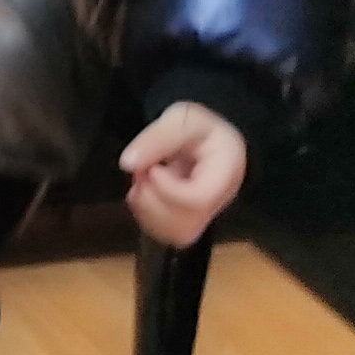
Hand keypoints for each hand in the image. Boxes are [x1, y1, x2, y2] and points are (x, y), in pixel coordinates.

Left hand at [119, 101, 247, 247]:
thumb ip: (157, 138)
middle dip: (153, 198)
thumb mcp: (181, 119)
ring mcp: (208, 217)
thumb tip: (127, 163)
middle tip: (144, 172)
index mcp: (226, 172)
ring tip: (145, 181)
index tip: (153, 168)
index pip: (197, 199)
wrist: (206, 139)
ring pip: (176, 234)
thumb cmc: (198, 126)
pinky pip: (168, 235)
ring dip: (147, 209)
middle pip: (186, 222)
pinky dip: (148, 217)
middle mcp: (221, 201)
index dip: (166, 188)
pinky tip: (147, 194)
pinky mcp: (192, 224)